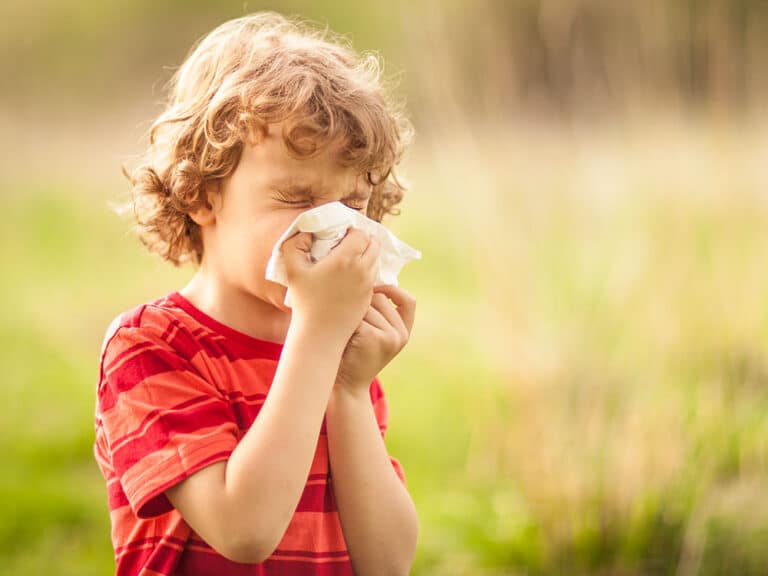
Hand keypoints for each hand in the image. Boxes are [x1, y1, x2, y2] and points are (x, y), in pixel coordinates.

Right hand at [281, 229, 379, 344]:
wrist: (320, 334)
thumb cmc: (304, 301)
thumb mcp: (292, 269)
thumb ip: (295, 244)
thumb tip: (307, 232)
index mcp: (346, 258)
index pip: (361, 233)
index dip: (351, 231)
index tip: (339, 236)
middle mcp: (362, 270)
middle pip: (374, 244)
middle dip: (363, 240)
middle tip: (347, 244)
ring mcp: (368, 284)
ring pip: (376, 260)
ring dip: (366, 255)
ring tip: (348, 259)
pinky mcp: (369, 297)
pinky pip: (373, 276)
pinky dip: (366, 270)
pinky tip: (350, 275)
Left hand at [334, 284, 415, 394]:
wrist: (345, 385)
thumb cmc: (352, 354)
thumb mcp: (373, 333)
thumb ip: (378, 313)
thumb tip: (367, 278)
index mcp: (404, 331)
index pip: (409, 301)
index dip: (392, 290)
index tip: (374, 289)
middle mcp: (401, 334)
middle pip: (380, 298)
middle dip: (361, 304)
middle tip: (348, 323)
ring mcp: (390, 336)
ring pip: (366, 305)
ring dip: (350, 313)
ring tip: (345, 332)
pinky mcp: (375, 337)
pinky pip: (357, 315)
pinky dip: (346, 322)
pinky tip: (342, 337)